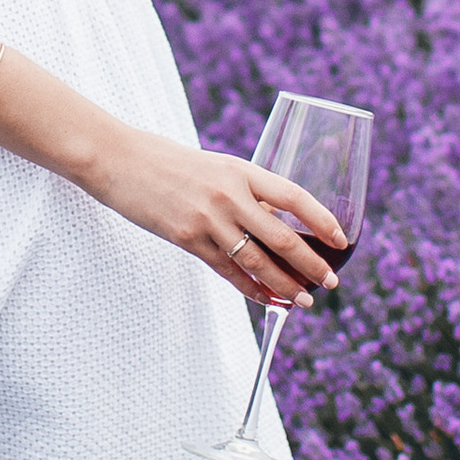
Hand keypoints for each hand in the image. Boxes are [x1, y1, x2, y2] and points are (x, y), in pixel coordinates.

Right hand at [93, 130, 344, 306]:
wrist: (118, 160)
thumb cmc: (167, 162)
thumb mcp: (214, 167)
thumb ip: (243, 191)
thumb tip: (275, 222)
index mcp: (240, 170)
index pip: (293, 196)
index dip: (321, 220)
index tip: (341, 240)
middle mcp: (228, 194)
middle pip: (281, 236)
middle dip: (311, 263)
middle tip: (331, 282)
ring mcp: (207, 219)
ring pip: (257, 260)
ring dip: (286, 284)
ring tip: (305, 299)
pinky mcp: (186, 239)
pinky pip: (228, 271)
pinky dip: (252, 288)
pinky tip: (268, 299)